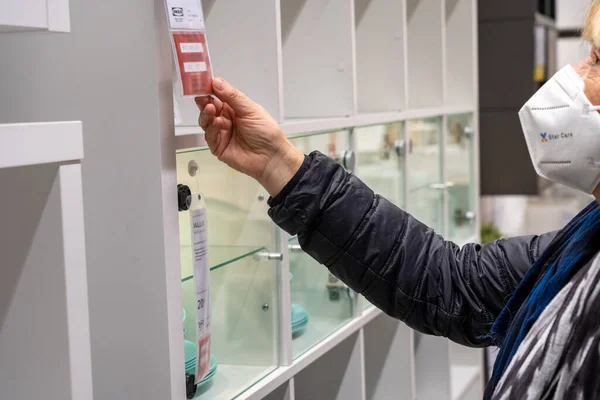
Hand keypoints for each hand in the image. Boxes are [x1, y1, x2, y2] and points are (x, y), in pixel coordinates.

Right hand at [196, 78, 303, 196]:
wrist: (271, 157)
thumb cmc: (267, 133)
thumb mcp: (251, 109)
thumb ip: (233, 96)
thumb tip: (217, 82)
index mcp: (235, 108)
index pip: (218, 95)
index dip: (210, 89)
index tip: (202, 83)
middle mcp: (227, 120)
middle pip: (209, 108)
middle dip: (204, 101)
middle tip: (202, 96)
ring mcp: (222, 133)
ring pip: (206, 121)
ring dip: (206, 114)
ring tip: (210, 108)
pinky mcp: (218, 147)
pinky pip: (209, 136)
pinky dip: (211, 128)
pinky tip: (217, 123)